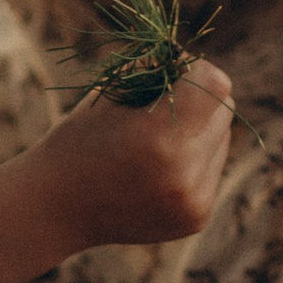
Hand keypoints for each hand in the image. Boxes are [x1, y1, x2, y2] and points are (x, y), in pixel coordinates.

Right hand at [15, 57, 234, 254]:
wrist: (57, 209)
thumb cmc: (80, 139)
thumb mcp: (111, 93)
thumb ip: (158, 72)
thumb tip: (197, 65)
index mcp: (158, 138)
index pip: (216, 84)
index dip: (196, 69)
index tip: (173, 71)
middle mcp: (184, 174)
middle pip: (225, 109)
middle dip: (200, 97)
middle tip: (163, 103)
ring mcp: (194, 201)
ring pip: (223, 138)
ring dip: (199, 129)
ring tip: (156, 141)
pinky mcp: (198, 217)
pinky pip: (213, 168)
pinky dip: (194, 160)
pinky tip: (159, 169)